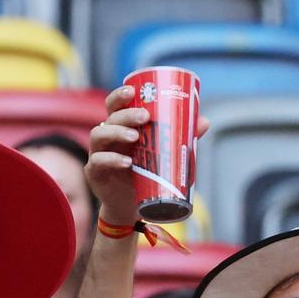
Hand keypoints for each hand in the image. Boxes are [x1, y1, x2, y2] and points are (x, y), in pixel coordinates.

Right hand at [86, 84, 211, 226]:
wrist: (132, 206)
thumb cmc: (146, 174)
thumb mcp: (163, 155)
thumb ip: (180, 138)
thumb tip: (204, 122)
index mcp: (121, 127)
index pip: (114, 105)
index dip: (120, 95)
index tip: (132, 91)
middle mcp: (107, 137)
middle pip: (110, 117)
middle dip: (126, 114)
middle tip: (144, 116)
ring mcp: (98, 154)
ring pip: (99, 134)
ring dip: (116, 132)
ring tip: (135, 137)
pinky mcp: (94, 173)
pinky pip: (98, 161)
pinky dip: (111, 159)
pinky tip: (126, 163)